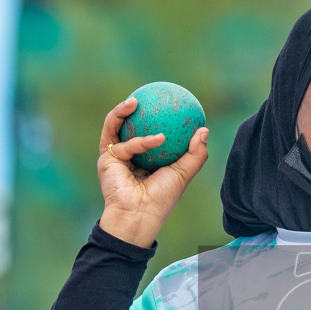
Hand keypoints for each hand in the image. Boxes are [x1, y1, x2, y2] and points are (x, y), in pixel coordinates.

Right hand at [96, 95, 209, 247]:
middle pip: (125, 124)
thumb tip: (204, 129)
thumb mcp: (184, 173)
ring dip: (121, 112)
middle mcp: (127, 155)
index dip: (153, 116)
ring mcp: (115, 156)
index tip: (166, 101)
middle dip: (129, 107)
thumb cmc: (162, 198)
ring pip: (114, 127)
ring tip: (134, 101)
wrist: (140, 215)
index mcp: (144, 158)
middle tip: (146, 94)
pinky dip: (140, 142)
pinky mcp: (106, 159)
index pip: (147, 131)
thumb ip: (195, 153)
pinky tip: (157, 138)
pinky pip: (123, 143)